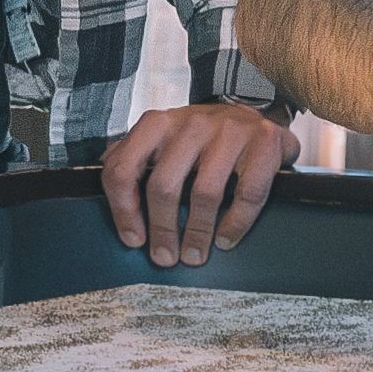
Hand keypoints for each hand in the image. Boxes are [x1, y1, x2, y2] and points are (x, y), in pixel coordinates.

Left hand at [99, 99, 295, 267]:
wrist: (256, 114)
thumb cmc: (203, 137)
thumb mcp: (164, 138)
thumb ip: (135, 157)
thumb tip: (108, 188)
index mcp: (157, 124)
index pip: (123, 168)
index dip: (124, 210)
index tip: (133, 239)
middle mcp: (190, 123)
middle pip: (163, 185)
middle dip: (162, 229)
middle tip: (164, 257)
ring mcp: (228, 131)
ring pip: (204, 192)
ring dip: (197, 233)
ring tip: (194, 256)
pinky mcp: (264, 141)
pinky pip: (248, 193)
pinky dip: (235, 223)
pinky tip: (225, 239)